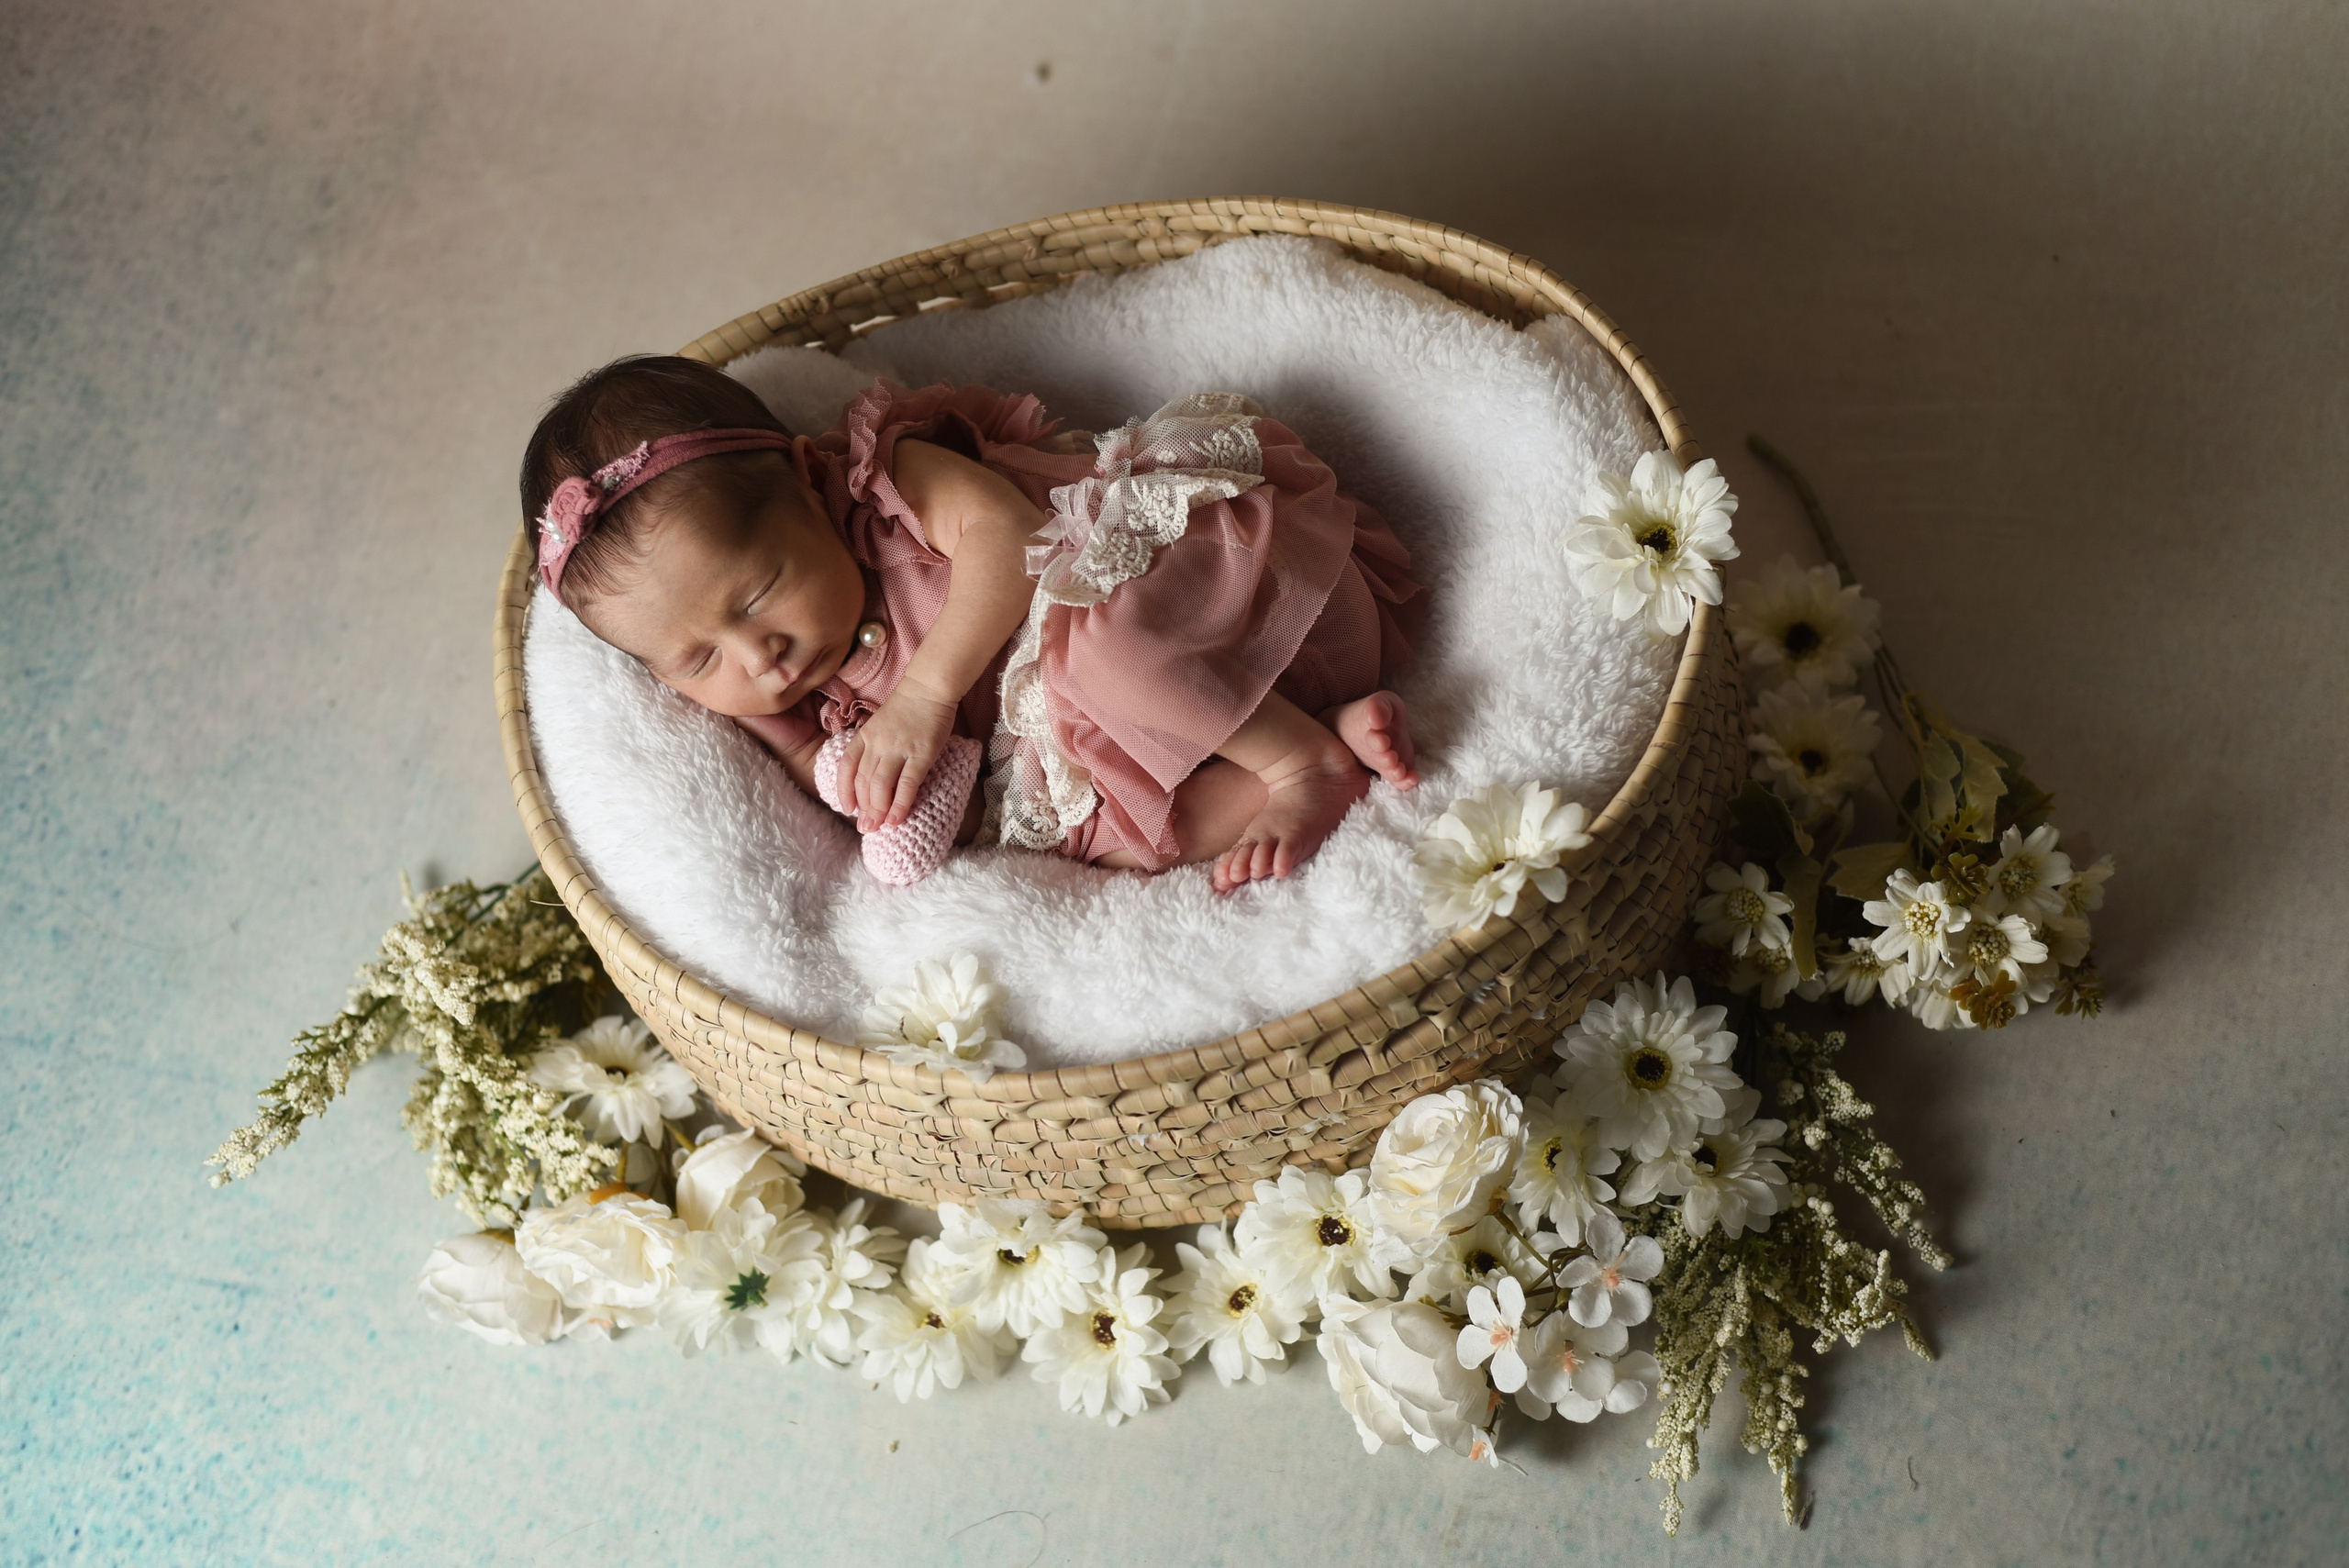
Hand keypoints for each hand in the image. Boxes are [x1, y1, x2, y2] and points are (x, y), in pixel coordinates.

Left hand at [838, 685, 959, 830]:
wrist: (928, 688)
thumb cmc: (907, 708)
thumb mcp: (879, 724)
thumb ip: (874, 747)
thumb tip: (874, 777)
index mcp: (864, 736)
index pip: (846, 768)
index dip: (844, 791)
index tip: (847, 809)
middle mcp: (876, 744)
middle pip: (863, 782)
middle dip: (863, 808)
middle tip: (866, 827)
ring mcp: (897, 749)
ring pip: (880, 786)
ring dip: (877, 810)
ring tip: (878, 827)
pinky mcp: (920, 754)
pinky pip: (906, 784)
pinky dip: (900, 804)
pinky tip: (896, 819)